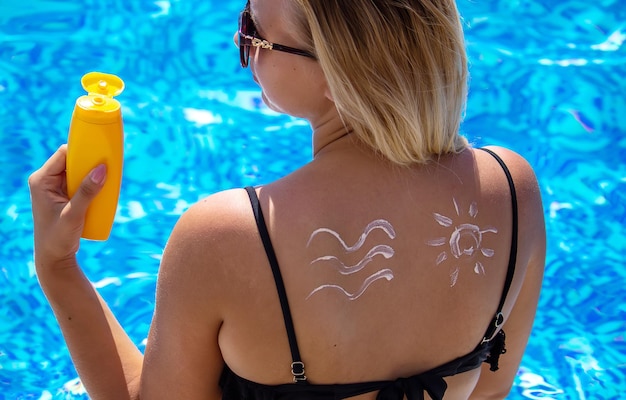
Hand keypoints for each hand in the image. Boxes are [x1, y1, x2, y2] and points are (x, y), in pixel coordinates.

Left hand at [29, 144, 106, 270]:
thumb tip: (102, 169)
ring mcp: (54, 188)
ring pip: (77, 171)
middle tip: (108, 166)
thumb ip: (87, 192)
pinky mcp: (63, 196)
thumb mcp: (74, 214)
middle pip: (72, 161)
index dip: (82, 150)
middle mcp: (46, 181)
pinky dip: (91, 183)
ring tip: (107, 179)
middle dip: (90, 162)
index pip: (63, 154)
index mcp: (41, 180)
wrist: (54, 258)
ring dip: (92, 174)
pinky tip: (103, 187)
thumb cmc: (58, 238)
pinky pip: (79, 182)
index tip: (101, 150)